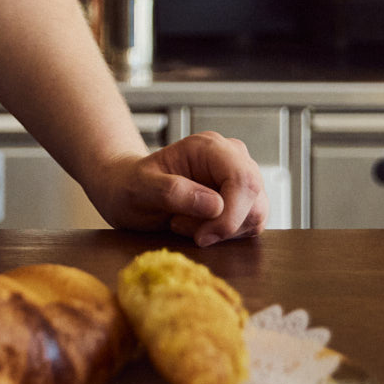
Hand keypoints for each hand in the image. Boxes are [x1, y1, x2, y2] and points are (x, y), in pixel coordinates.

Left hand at [86, 131, 264, 246]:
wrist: (127, 191)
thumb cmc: (130, 185)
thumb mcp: (139, 188)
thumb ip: (172, 191)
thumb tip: (215, 205)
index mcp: (208, 147)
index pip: (242, 179)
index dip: (230, 214)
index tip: (202, 236)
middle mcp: (231, 158)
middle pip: (254, 199)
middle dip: (222, 226)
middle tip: (180, 226)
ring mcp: (240, 179)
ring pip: (256, 216)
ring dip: (221, 231)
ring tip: (182, 223)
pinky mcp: (243, 201)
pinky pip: (250, 225)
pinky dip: (225, 236)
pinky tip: (197, 228)